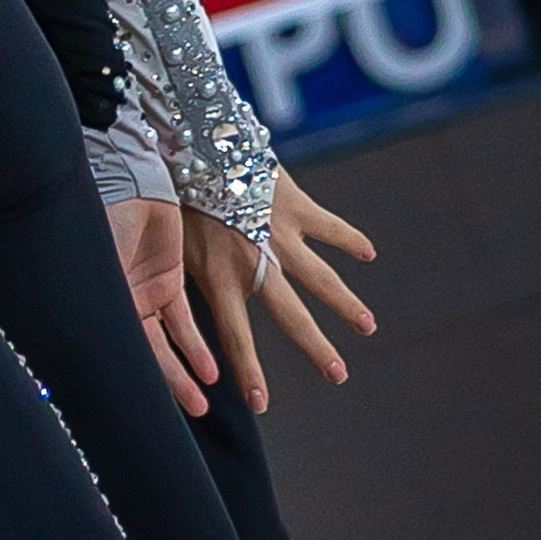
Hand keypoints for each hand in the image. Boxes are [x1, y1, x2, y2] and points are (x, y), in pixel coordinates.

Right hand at [108, 196, 217, 419]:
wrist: (128, 175)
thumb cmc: (102, 217)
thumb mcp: (102, 266)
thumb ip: (111, 303)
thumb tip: (111, 348)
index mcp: (99, 301)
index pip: (114, 352)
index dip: (129, 381)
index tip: (140, 408)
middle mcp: (119, 302)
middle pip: (143, 355)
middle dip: (166, 386)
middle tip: (189, 411)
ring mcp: (143, 292)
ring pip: (166, 344)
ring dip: (184, 372)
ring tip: (201, 400)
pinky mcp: (166, 279)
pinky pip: (182, 321)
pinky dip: (196, 346)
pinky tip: (209, 369)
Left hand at [184, 169, 377, 411]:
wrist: (194, 135)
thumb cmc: (172, 187)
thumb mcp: (172, 237)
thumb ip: (188, 269)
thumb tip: (178, 301)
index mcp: (218, 274)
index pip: (234, 335)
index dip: (248, 371)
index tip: (260, 404)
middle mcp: (255, 260)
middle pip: (291, 315)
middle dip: (315, 348)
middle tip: (338, 376)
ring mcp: (279, 233)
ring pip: (322, 278)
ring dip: (346, 304)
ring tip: (367, 326)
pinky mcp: (296, 205)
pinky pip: (330, 227)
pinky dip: (350, 240)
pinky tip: (369, 254)